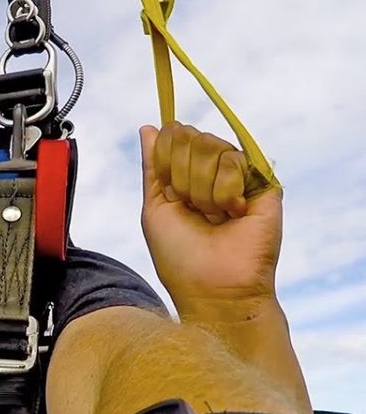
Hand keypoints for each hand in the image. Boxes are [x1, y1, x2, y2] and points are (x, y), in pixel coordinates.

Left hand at [140, 122, 281, 316]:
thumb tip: (149, 128)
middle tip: (192, 207)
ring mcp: (238, 176)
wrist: (213, 286)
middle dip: (182, 175)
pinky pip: (236, 159)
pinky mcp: (263, 183)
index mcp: (184, 178)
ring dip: (202, 186)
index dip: (166, 158)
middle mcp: (212, 173)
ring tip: (212, 215)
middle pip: (190, 136)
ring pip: (212, 145)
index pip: (172, 137)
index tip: (170, 193)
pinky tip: (232, 212)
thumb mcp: (155, 207)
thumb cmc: (179, 255)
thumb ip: (154, 167)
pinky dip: (224, 189)